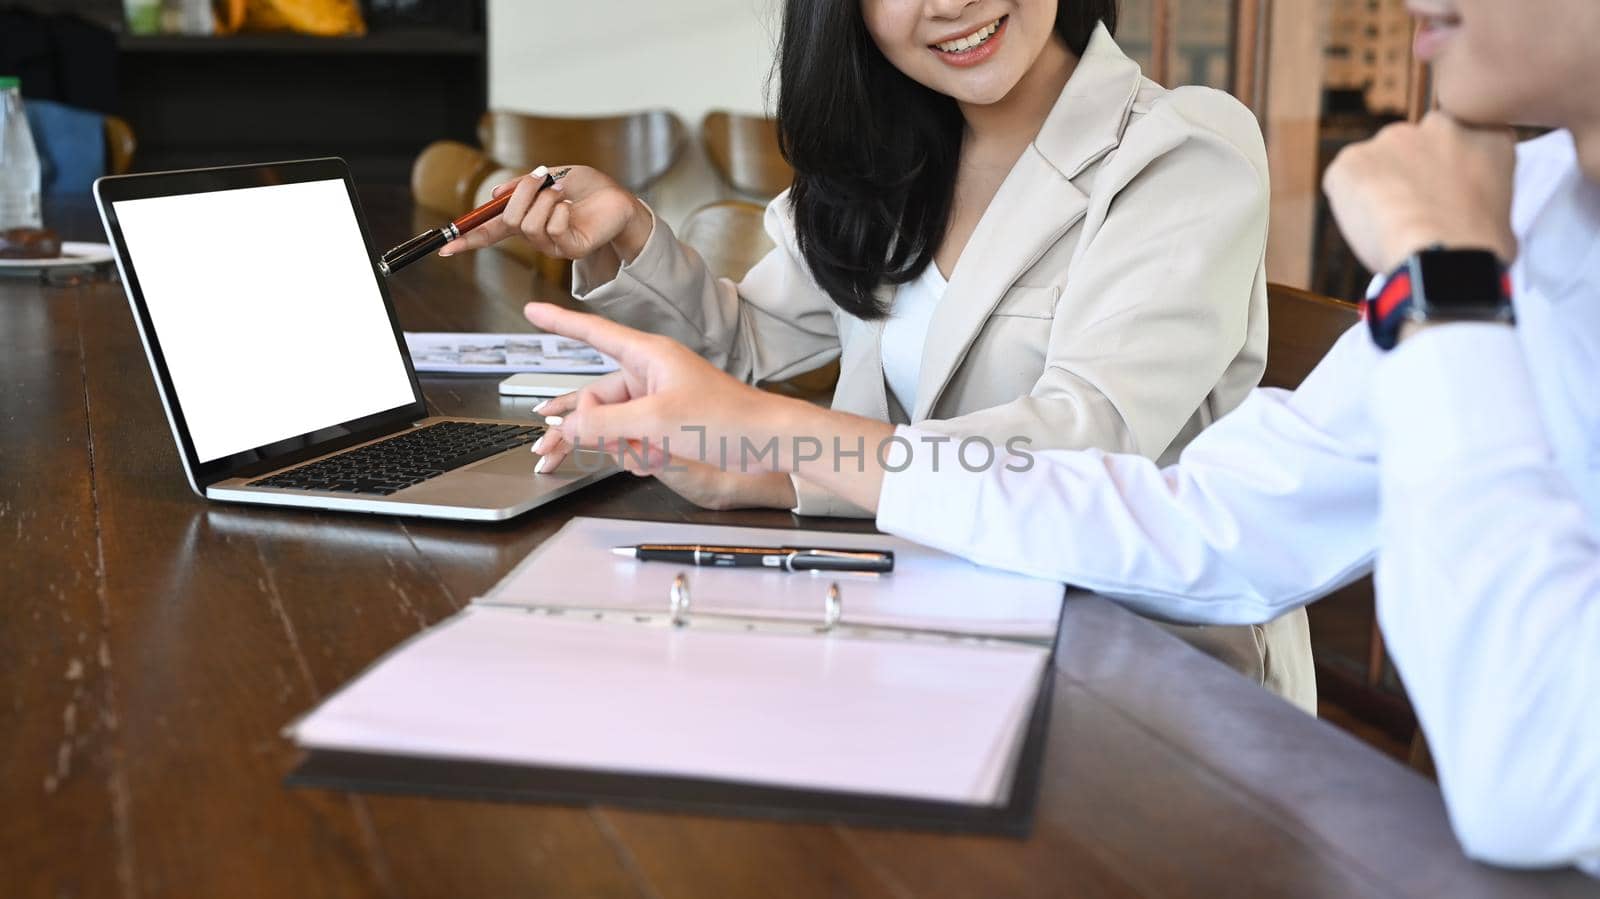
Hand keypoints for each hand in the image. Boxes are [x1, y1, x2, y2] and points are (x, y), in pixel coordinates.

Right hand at [438, 165, 652, 266]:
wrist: (619, 199)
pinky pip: (551, 230)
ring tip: (562, 192)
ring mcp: (552, 246)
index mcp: (525, 219)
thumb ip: (524, 185)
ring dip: (544, 198)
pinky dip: (559, 210)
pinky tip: (571, 207)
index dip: (468, 238)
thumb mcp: (551, 177)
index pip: (490, 231)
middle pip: (507, 220)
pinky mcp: (570, 250)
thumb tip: (497, 194)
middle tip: (541, 179)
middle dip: (521, 192)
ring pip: (528, 225)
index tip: (445, 247)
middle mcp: (535, 236)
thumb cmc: (588, 188)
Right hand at [522, 302, 896, 513]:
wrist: (768, 441)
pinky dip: (637, 453)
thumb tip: (568, 426)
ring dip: (618, 446)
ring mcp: (657, 400)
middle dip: (579, 429)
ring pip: (612, 424)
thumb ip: (605, 424)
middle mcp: (649, 374)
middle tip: (543, 454)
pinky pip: (632, 438)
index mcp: (648, 356)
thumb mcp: (656, 422)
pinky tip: (655, 460)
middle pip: (594, 398)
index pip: (593, 333)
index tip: (532, 310)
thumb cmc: (726, 419)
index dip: (559, 322)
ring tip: (641, 455)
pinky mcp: (667, 423)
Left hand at [1323, 113, 1516, 273]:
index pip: (1464, 143)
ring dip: (1378, 188)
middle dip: (1410, 175)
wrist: (1442, 254)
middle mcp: (1439, 124)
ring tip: (1390, 226)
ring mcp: (1393, 137)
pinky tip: (1367, 226)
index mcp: (1486, 135)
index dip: (1449, 172)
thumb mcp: (1504, 217)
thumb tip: (1467, 222)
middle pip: (1416, 148)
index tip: (1444, 197)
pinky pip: (1342, 181)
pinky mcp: (1351, 158)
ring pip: (1377, 163)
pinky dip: (1347, 203)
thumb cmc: (1479, 249)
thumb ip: (1481, 201)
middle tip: (1412, 215)